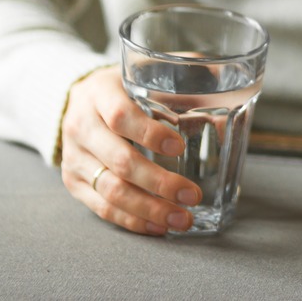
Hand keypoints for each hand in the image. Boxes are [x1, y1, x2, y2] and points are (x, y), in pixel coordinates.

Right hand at [60, 65, 201, 234]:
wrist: (82, 98)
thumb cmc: (130, 86)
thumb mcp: (152, 74)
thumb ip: (188, 85)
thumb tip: (227, 111)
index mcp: (100, 93)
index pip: (120, 116)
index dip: (149, 134)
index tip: (178, 146)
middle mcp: (81, 125)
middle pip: (119, 160)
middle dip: (159, 182)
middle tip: (192, 195)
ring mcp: (75, 156)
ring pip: (110, 190)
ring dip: (150, 209)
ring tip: (182, 218)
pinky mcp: (74, 181)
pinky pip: (102, 208)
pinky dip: (133, 220)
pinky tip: (159, 226)